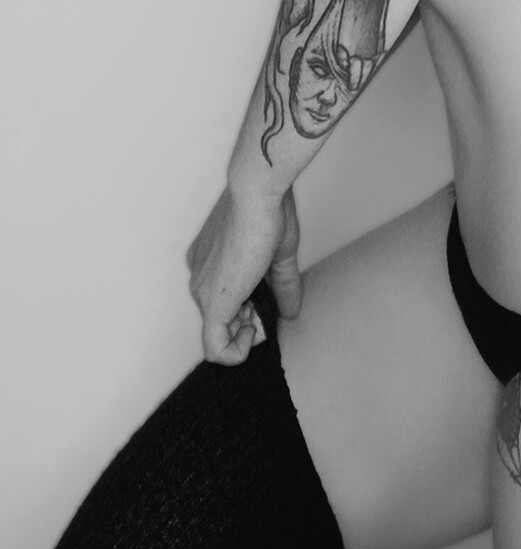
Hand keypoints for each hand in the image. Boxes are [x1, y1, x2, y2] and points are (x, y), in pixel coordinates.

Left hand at [185, 184, 302, 365]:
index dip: (249, 308)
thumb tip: (291, 312)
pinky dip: (236, 353)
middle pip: (221, 318)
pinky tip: (255, 333)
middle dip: (249, 321)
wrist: (257, 195)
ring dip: (246, 333)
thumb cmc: (266, 210)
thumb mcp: (279, 255)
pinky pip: (216, 348)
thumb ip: (283, 286)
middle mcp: (200, 276)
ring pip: (219, 333)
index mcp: (210, 261)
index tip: (266, 297)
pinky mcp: (214, 304)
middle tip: (268, 308)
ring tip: (263, 311)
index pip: (224, 298)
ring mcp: (204, 291)